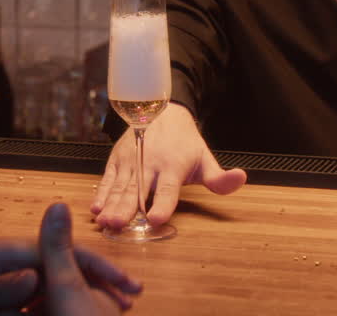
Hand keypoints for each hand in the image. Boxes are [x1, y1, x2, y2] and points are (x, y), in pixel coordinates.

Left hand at [0, 203, 141, 314]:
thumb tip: (36, 277)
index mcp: (6, 252)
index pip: (63, 254)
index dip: (96, 268)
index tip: (122, 285)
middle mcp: (13, 256)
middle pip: (68, 263)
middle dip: (101, 278)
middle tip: (131, 298)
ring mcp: (11, 270)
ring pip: (61, 278)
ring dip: (89, 290)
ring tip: (115, 308)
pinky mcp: (7, 286)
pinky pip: (45, 292)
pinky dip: (67, 301)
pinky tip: (79, 312)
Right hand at [91, 103, 245, 228]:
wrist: (163, 112)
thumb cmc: (186, 143)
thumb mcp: (205, 159)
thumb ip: (219, 177)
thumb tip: (241, 178)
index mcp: (173, 166)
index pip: (168, 189)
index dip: (163, 204)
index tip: (156, 219)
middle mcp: (150, 162)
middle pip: (138, 190)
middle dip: (127, 208)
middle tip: (119, 224)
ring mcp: (131, 160)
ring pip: (121, 186)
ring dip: (112, 205)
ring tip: (105, 222)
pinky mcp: (118, 159)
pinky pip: (108, 178)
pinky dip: (102, 193)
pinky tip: (96, 208)